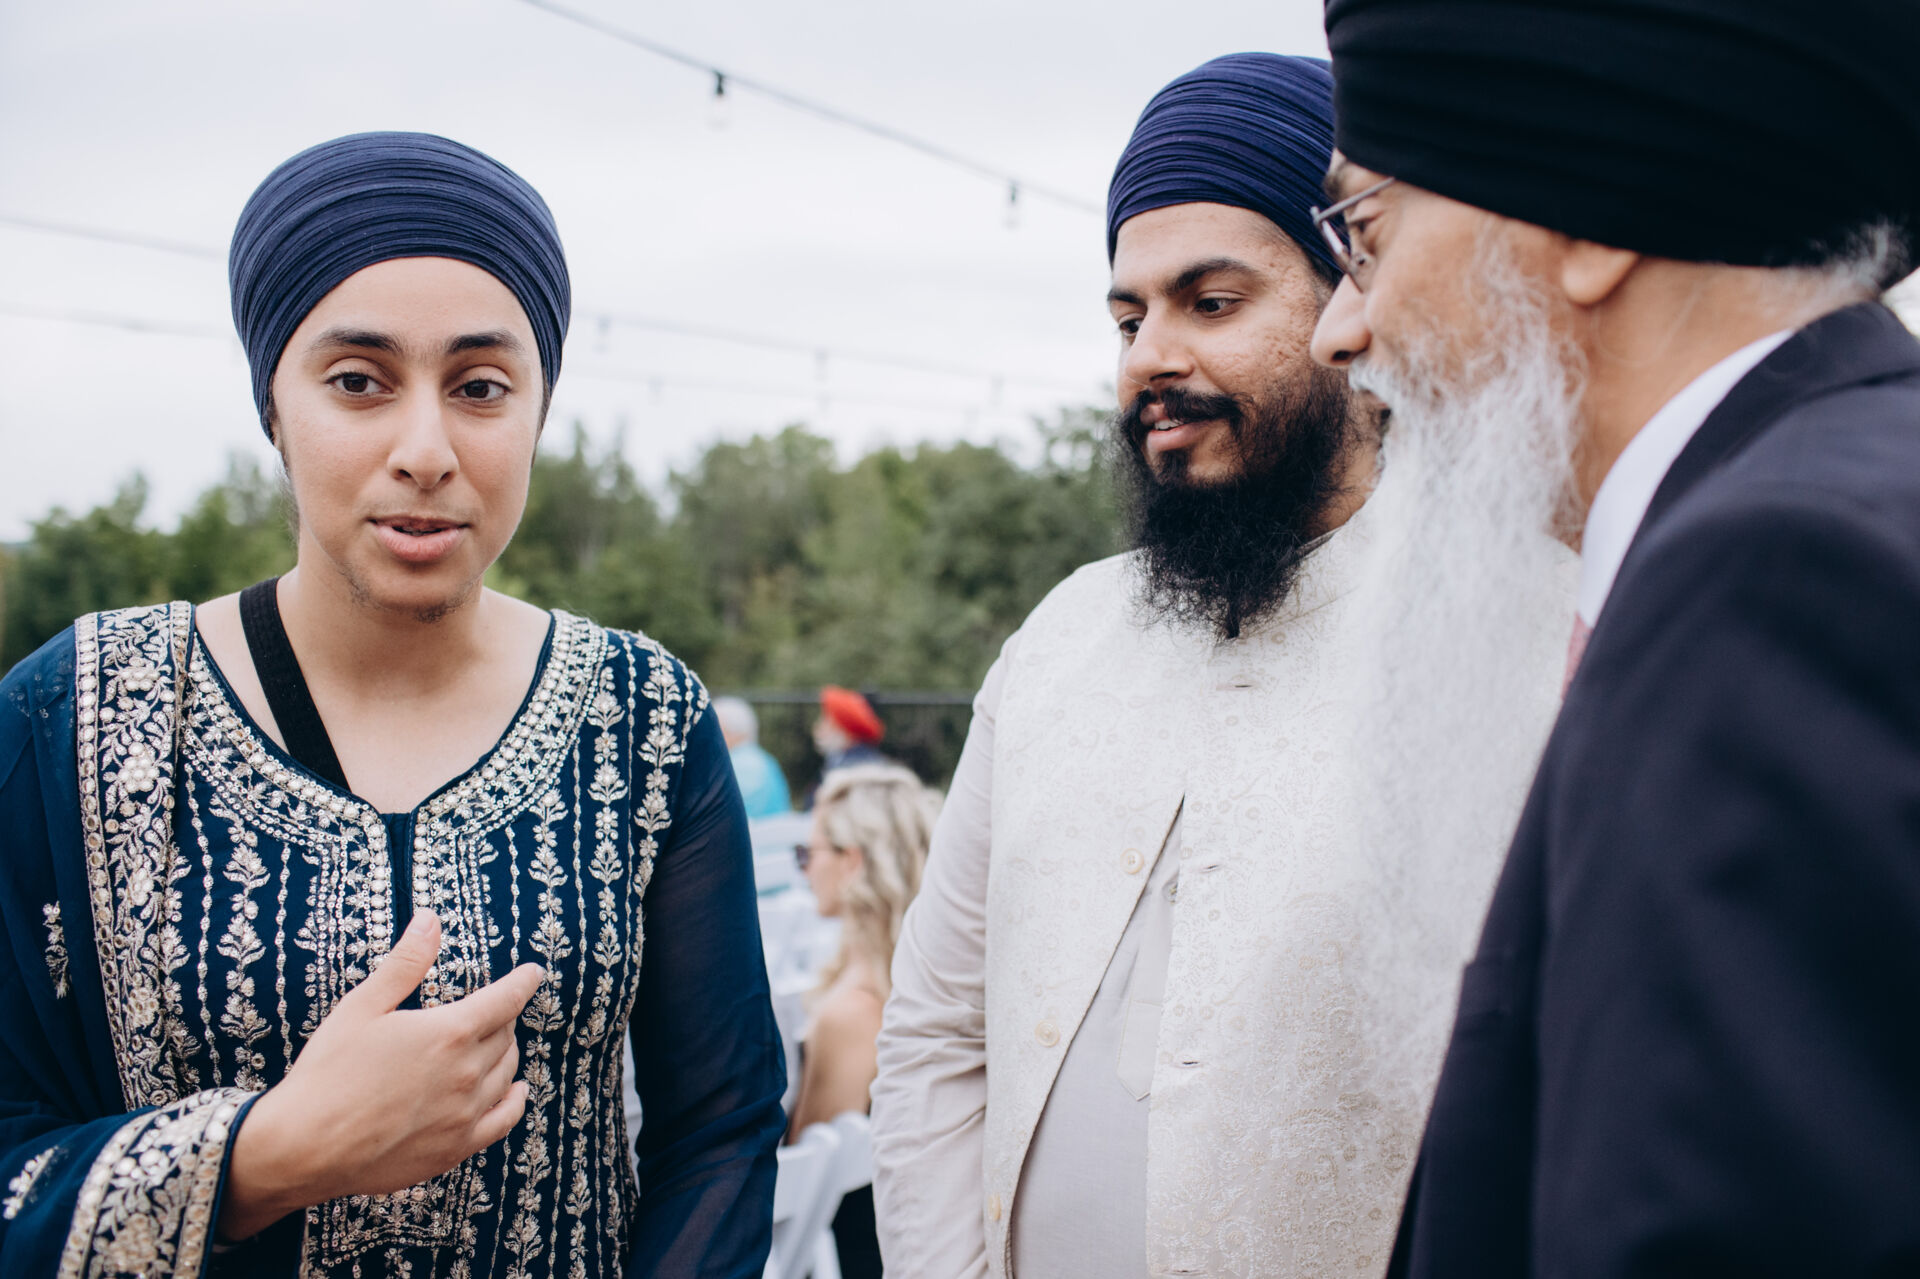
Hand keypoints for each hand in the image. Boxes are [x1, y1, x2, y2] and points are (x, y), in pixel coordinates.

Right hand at [219, 911, 545, 1238]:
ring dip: (505, 1053)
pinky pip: (503, 1120)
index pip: (505, 999)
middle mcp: (466, 1074)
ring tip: (496, 1044)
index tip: (533, 973)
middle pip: (505, 1036)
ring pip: (506, 1074)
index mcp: (449, 1034)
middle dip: (502, 1017)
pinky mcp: (455, 1149)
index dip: (523, 982)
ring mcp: (464, 1115)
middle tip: (491, 1010)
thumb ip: (404, 963)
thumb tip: (429, 919)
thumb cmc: (327, 1072)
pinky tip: (514, 1091)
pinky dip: (514, 1100)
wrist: (303, 1147)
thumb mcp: (362, 1006)